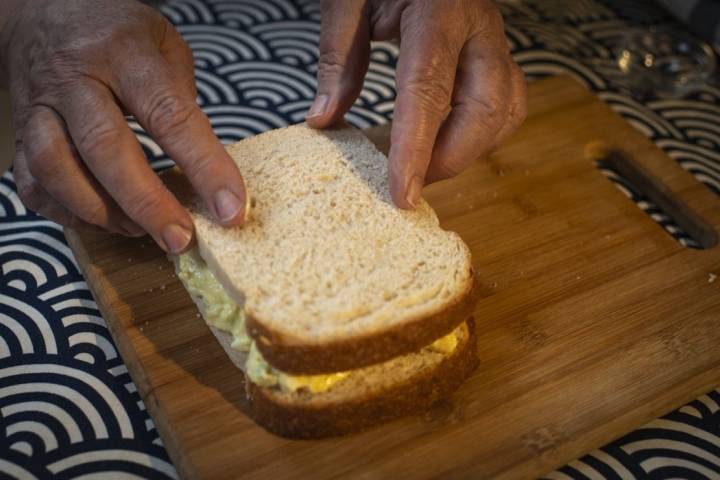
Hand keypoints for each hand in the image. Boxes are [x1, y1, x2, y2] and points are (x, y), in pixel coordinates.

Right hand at [0, 0, 246, 252]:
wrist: (45, 10)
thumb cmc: (118, 34)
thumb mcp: (164, 45)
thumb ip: (183, 100)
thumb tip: (206, 169)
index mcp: (125, 53)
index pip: (170, 115)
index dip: (204, 167)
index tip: (230, 209)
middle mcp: (76, 78)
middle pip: (106, 147)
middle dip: (148, 203)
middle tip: (180, 238)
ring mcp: (41, 105)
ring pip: (58, 167)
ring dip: (102, 211)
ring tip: (140, 232)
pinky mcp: (20, 130)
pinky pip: (32, 181)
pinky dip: (65, 211)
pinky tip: (100, 220)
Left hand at [306, 0, 526, 207]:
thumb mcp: (348, 1)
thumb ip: (337, 58)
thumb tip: (323, 120)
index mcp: (438, 8)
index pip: (428, 89)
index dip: (416, 148)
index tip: (403, 193)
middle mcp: (477, 26)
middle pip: (484, 108)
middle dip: (450, 159)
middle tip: (412, 186)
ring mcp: (494, 40)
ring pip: (505, 110)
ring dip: (471, 151)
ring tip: (428, 168)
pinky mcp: (496, 52)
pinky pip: (507, 102)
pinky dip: (485, 135)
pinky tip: (451, 144)